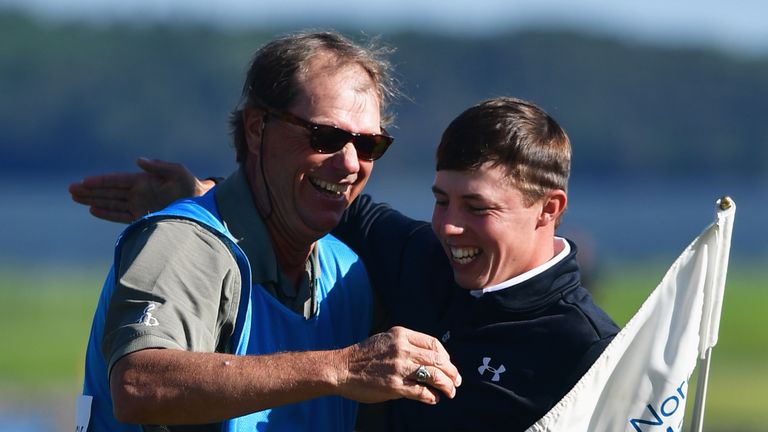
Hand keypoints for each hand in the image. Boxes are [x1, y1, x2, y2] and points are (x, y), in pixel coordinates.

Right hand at [68, 158, 210, 222]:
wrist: (202, 206)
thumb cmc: (191, 187)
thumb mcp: (178, 172)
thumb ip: (159, 166)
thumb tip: (138, 160)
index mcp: (144, 180)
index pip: (117, 180)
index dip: (101, 181)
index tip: (84, 181)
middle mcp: (139, 192)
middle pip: (109, 191)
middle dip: (90, 190)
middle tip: (70, 189)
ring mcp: (139, 205)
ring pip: (111, 202)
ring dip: (94, 200)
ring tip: (75, 198)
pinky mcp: (143, 217)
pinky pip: (121, 215)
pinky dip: (107, 213)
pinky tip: (93, 210)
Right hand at [335, 326, 461, 404]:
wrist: (342, 368)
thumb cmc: (363, 356)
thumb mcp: (386, 340)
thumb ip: (406, 345)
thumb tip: (428, 358)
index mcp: (401, 335)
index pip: (433, 343)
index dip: (446, 356)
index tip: (448, 365)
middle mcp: (403, 349)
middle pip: (438, 359)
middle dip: (451, 372)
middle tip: (456, 381)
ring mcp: (400, 367)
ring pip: (434, 375)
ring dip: (446, 385)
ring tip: (450, 392)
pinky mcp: (395, 386)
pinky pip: (422, 392)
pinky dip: (432, 396)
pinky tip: (433, 399)